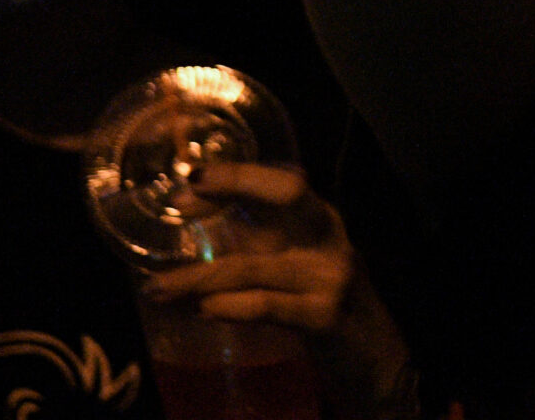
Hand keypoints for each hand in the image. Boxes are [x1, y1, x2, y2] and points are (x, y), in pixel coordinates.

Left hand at [133, 162, 358, 335]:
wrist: (374, 358)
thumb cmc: (321, 302)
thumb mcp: (294, 262)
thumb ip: (256, 237)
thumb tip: (194, 207)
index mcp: (320, 218)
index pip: (279, 181)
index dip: (235, 175)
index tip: (189, 182)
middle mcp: (329, 237)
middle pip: (287, 194)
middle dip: (236, 184)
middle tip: (181, 200)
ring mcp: (331, 276)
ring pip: (257, 265)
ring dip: (200, 276)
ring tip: (159, 288)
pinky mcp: (325, 316)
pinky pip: (269, 306)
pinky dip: (232, 306)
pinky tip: (204, 310)